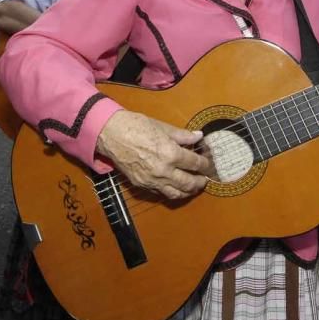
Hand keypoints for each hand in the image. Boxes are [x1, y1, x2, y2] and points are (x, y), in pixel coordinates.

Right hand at [95, 110, 211, 199]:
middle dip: (200, 182)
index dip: (204, 164)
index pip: (195, 164)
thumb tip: (198, 136)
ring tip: (192, 187)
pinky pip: (161, 193)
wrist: (110, 134)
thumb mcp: (162, 127)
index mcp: (171, 154)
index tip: (208, 164)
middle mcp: (164, 171)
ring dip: (187, 192)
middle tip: (204, 179)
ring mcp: (152, 180)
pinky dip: (171, 191)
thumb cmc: (136, 126)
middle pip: (189, 183)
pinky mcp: (142, 185)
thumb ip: (182, 135)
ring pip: (176, 194)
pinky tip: (174, 186)